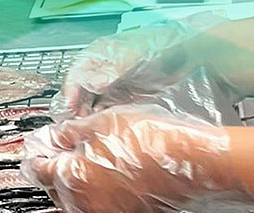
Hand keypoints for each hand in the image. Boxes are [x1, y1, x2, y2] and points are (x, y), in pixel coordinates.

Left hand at [21, 107, 252, 212]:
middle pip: (53, 188)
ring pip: (74, 202)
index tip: (40, 145)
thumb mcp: (102, 123)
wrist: (194, 163)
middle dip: (55, 169)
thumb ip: (68, 133)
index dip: (36, 153)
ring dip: (75, 185)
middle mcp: (81, 203)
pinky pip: (97, 211)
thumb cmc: (153, 141)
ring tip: (92, 163)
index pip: (36, 169)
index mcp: (70, 177)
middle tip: (68, 149)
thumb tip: (49, 137)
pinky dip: (96, 197)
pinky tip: (111, 178)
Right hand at [53, 22, 200, 120]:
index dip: (70, 93)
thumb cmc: (156, 46)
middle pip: (79, 93)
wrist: (183, 54)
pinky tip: (103, 124)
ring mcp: (112, 86)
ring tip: (88, 126)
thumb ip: (109, 71)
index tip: (70, 108)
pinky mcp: (123, 99)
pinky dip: (103, 119)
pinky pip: (107, 111)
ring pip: (91, 104)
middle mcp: (101, 73)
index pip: (74, 77)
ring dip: (88, 116)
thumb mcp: (128, 57)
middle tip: (77, 122)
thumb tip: (93, 84)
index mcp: (96, 57)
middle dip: (76, 108)